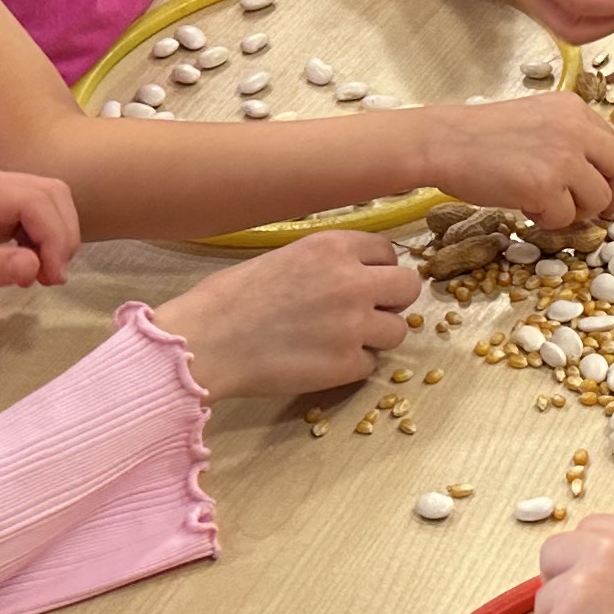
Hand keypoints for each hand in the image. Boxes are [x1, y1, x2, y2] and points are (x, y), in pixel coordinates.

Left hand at [0, 165, 80, 309]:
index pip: (35, 199)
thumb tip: (35, 265)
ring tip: (41, 274)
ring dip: (57, 235)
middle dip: (61, 236)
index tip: (49, 277)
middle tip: (50, 279)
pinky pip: (36, 210)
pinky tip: (29, 263)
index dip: (54, 236)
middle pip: (50, 192)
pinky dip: (45, 236)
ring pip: (49, 199)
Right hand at [150, 229, 421, 396]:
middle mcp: (353, 281)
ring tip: (340, 340)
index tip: (365, 280)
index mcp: (334, 247)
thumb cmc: (228, 297)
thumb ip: (325, 261)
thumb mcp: (282, 257)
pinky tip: (321, 361)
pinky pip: (370, 364)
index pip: (388, 251)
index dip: (377, 268)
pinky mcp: (346, 364)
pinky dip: (351, 366)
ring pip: (397, 330)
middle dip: (391, 300)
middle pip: (407, 288)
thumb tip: (350, 270)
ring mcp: (353, 325)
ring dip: (375, 336)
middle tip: (366, 312)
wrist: (206, 342)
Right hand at [414, 89, 613, 225]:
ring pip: (596, 201)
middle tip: (596, 212)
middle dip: (613, 197)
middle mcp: (576, 130)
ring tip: (541, 203)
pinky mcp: (546, 187)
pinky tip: (523, 205)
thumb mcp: (536, 119)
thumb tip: (594, 174)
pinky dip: (546, 220)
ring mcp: (564, 158)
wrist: (443, 142)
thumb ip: (568, 138)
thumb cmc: (479, 135)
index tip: (608, 190)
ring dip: (573, 211)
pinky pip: (563, 218)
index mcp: (574, 109)